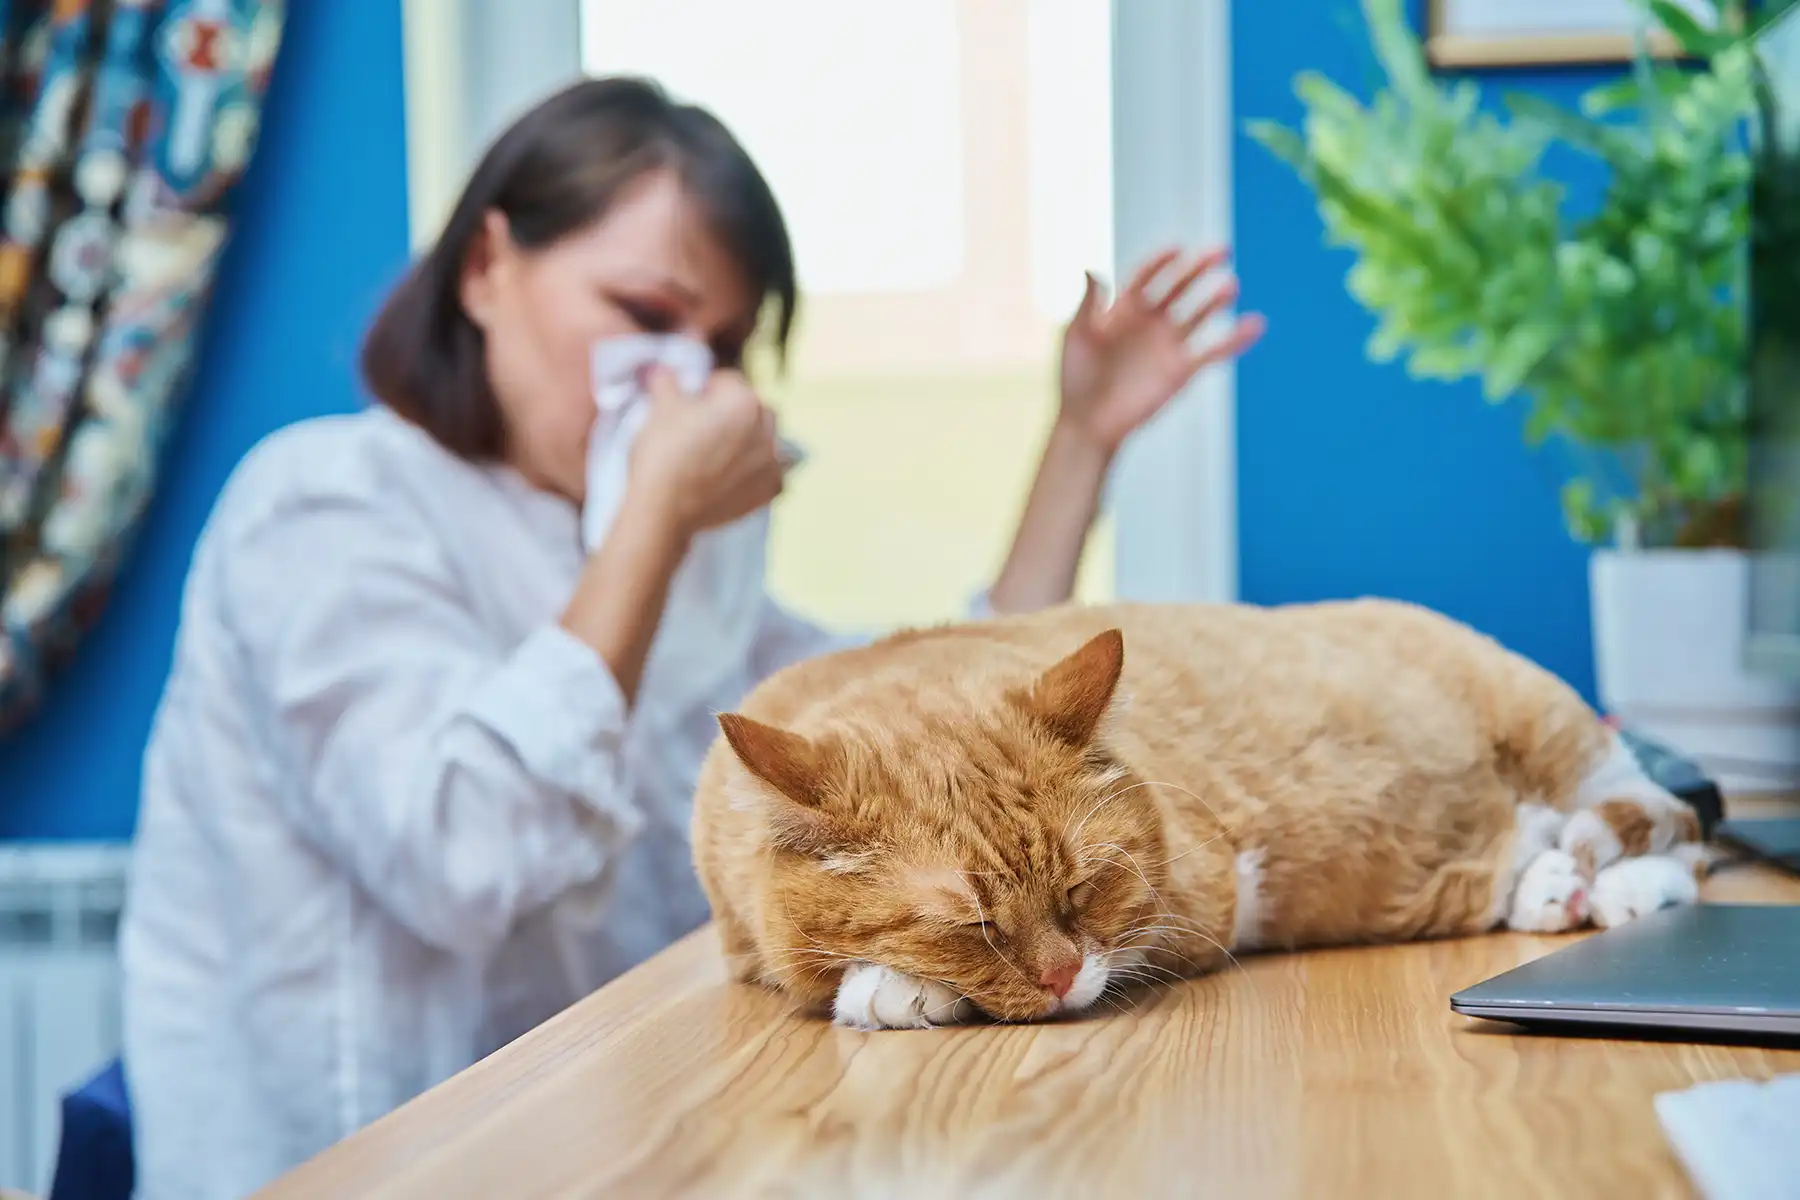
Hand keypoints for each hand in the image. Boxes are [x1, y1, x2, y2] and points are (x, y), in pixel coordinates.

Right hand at [626, 366, 785, 540]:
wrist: (663, 511)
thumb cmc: (662, 453)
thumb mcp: (660, 407)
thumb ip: (666, 380)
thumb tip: (661, 369)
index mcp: (744, 399)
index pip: (727, 381)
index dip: (705, 389)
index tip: (690, 404)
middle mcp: (767, 428)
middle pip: (752, 408)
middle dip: (732, 412)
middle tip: (703, 429)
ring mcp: (773, 462)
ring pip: (765, 438)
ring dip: (748, 439)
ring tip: (717, 453)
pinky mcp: (770, 490)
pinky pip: (770, 470)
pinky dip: (756, 470)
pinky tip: (732, 476)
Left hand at [1056, 246, 1266, 453]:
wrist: (1089, 422)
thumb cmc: (1076, 378)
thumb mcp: (1076, 335)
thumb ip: (1087, 302)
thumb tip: (1091, 268)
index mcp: (1123, 308)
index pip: (1147, 276)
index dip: (1162, 262)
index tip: (1176, 250)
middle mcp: (1150, 321)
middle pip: (1179, 286)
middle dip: (1198, 268)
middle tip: (1221, 250)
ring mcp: (1168, 344)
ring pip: (1199, 314)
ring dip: (1215, 299)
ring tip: (1230, 285)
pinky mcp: (1183, 369)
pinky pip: (1213, 350)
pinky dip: (1235, 339)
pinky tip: (1255, 324)